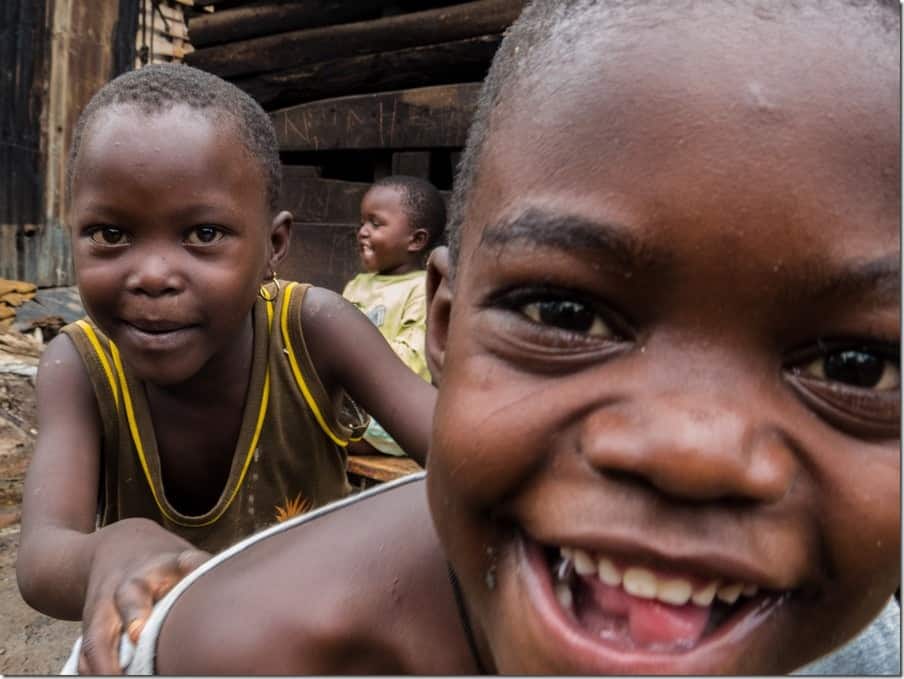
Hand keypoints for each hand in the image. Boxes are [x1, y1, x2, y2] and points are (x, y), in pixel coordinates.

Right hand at [78, 548, 209, 674]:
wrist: (118, 546)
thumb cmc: (169, 566)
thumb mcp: (191, 562)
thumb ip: (211, 581)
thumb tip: (258, 609)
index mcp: (173, 564)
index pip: (187, 563)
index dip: (194, 569)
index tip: (199, 575)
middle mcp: (137, 581)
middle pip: (132, 594)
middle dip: (135, 614)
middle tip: (140, 635)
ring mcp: (109, 601)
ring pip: (100, 628)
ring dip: (106, 657)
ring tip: (117, 676)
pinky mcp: (93, 620)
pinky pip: (86, 647)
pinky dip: (92, 667)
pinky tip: (101, 678)